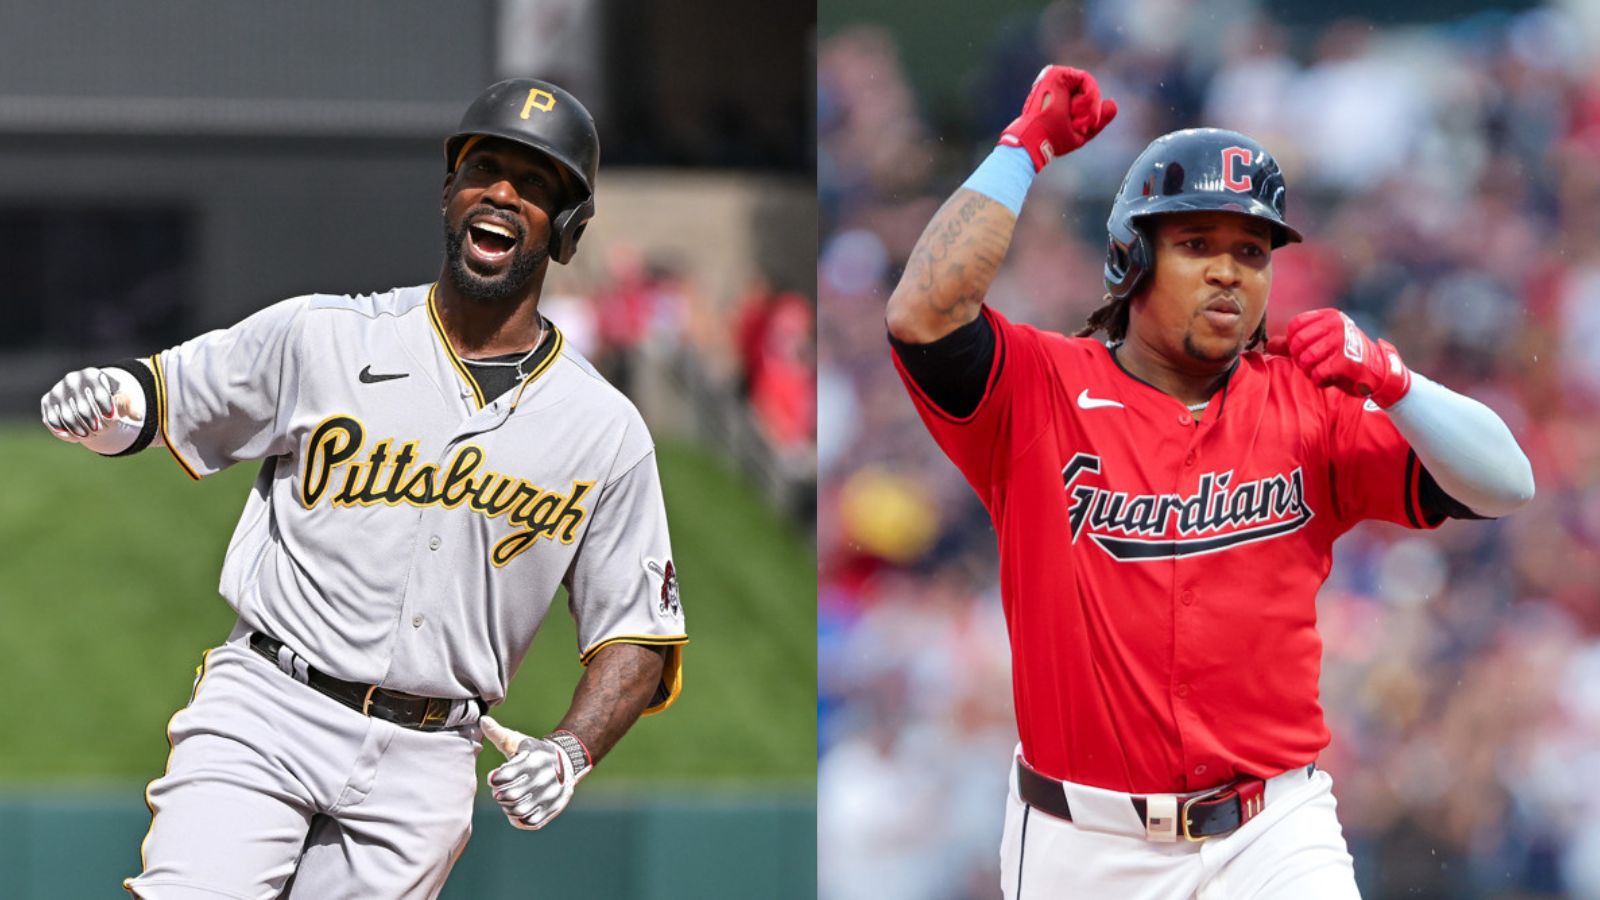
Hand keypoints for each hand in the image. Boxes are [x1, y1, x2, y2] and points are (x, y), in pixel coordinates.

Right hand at [40, 367, 122, 439]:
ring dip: (79, 430)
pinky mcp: (47, 401)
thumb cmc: (108, 395)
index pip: (100, 395)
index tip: (113, 420)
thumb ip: (128, 405)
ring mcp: (57, 390)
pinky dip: (64, 432)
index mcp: (92, 375)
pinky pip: (53, 421)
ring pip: (67, 417)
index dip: (107, 410)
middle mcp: (72, 379)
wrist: (87, 393)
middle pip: (83, 409)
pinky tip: (74, 437)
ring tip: (88, 435)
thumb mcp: (121, 397)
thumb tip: (137, 416)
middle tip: (100, 431)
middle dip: (94, 423)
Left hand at [480, 715, 587, 830]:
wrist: (566, 762)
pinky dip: (520, 819)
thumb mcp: (518, 741)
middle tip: (500, 791)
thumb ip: (499, 734)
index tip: (494, 777)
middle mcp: (545, 776)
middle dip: (500, 795)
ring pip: (519, 810)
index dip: (494, 779)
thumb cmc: (534, 752)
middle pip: (510, 795)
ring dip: (508, 808)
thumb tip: (483, 720)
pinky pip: (531, 822)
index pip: (504, 776)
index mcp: (534, 758)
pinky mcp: (555, 807)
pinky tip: (517, 811)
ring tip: (509, 801)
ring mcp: (551, 793)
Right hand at [999, 66, 1117, 171]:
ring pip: (1089, 85)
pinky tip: (1075, 107)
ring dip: (1088, 105)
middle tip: (1074, 123)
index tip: (1076, 126)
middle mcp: (1057, 85)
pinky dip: (1088, 96)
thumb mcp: (1082, 131)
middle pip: (1090, 91)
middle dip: (1089, 109)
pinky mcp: (1055, 73)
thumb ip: (1099, 119)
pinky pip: (1086, 80)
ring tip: (1073, 116)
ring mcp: (1056, 78)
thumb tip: (1113, 104)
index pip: (1087, 98)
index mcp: (1060, 97)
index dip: (1089, 113)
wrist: (1035, 138)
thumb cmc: (1053, 138)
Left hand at [1267, 309, 1411, 406]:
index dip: (1293, 344)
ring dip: (1310, 371)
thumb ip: (1292, 344)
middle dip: (1301, 359)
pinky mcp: (1346, 360)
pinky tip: (1330, 378)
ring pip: (1306, 359)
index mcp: (1329, 316)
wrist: (1378, 371)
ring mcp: (1342, 341)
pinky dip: (1320, 380)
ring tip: (1321, 371)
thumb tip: (1268, 345)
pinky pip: (1318, 373)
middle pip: (1297, 343)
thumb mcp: (1320, 345)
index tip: (1304, 352)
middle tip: (1313, 365)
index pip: (1295, 326)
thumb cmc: (1344, 357)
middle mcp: (1336, 324)